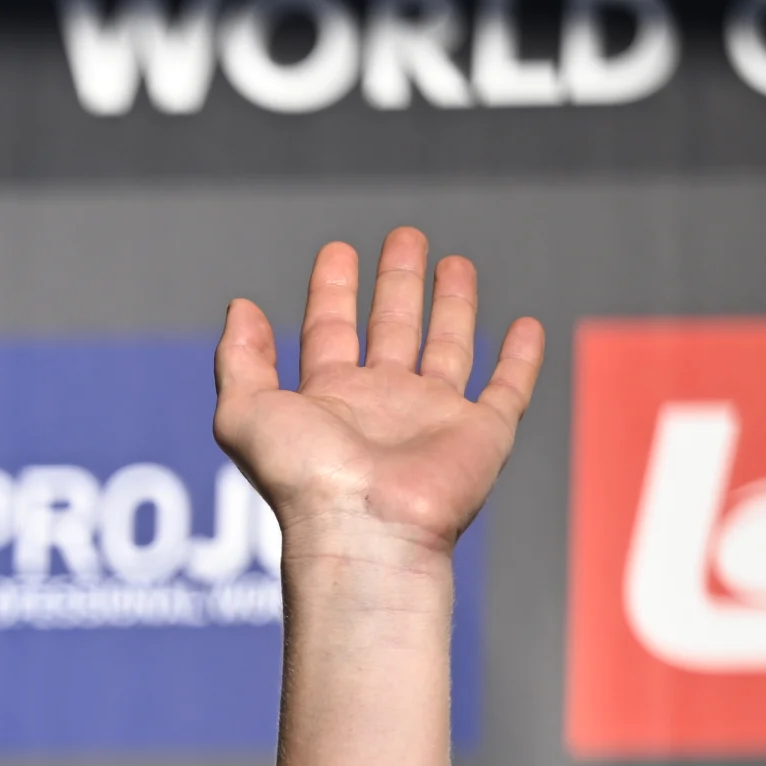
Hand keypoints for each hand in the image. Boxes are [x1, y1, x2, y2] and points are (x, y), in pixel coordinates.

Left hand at [214, 228, 543, 558]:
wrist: (365, 528)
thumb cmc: (302, 479)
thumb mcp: (244, 413)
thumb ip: (238, 360)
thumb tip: (240, 307)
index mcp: (328, 399)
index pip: (330, 330)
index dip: (332, 289)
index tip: (338, 250)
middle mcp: (381, 405)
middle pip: (392, 328)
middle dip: (397, 282)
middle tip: (405, 237)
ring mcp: (433, 419)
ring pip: (449, 347)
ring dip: (453, 305)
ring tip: (455, 261)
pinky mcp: (482, 435)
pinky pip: (508, 389)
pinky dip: (521, 359)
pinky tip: (526, 326)